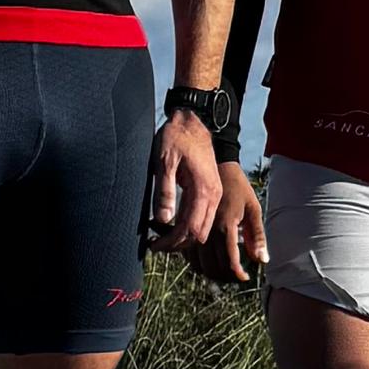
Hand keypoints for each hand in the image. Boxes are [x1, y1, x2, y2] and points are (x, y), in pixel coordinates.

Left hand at [147, 113, 224, 254]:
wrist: (191, 122)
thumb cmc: (175, 138)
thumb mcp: (164, 162)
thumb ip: (164, 191)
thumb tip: (163, 219)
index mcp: (203, 189)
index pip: (190, 228)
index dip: (172, 242)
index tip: (153, 245)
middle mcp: (214, 196)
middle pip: (198, 233)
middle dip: (177, 244)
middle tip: (154, 245)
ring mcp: (215, 195)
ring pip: (202, 228)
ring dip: (183, 238)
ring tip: (161, 239)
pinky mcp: (211, 192)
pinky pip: (203, 218)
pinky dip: (188, 227)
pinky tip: (171, 226)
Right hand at [196, 165, 267, 287]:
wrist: (217, 168)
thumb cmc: (239, 188)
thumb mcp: (253, 209)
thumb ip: (257, 236)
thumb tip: (262, 260)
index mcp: (225, 226)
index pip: (229, 261)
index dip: (237, 274)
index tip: (245, 277)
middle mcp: (206, 230)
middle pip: (212, 267)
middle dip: (225, 277)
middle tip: (236, 275)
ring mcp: (194, 229)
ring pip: (198, 264)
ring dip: (211, 272)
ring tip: (225, 271)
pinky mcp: (186, 227)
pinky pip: (189, 254)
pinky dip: (199, 263)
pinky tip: (211, 261)